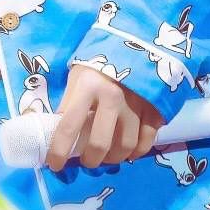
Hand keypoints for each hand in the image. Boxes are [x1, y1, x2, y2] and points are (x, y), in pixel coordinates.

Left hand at [46, 62, 163, 171]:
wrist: (137, 44)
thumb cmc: (99, 63)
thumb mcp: (78, 76)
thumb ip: (69, 104)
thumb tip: (55, 133)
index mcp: (87, 86)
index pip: (68, 127)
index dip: (58, 152)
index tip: (54, 165)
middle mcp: (112, 97)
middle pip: (100, 144)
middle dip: (90, 160)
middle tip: (87, 161)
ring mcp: (136, 104)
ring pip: (125, 146)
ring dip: (113, 158)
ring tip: (107, 156)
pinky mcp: (155, 108)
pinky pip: (146, 141)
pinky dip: (136, 152)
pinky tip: (128, 151)